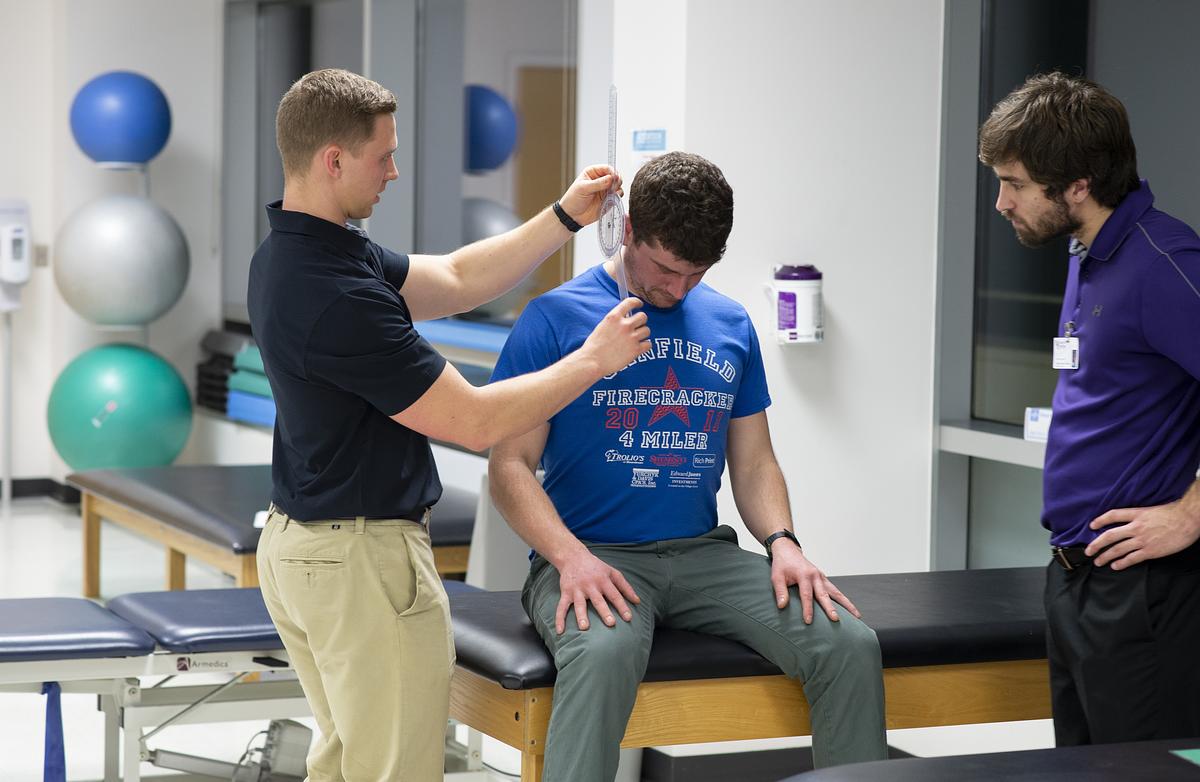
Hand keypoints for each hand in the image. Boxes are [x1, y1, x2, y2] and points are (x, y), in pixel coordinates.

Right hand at [554, 550, 640, 633]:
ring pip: (579, 604)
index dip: (622, 606)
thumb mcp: (612, 572)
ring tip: (584, 627)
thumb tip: (637, 601)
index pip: (615, 595)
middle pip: (598, 600)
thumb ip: (625, 587)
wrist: (573, 557)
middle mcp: (590, 585)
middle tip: (611, 623)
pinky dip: (559, 619)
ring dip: (581, 615)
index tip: (628, 618)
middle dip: (604, 611)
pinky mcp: (565, 593)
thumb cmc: (596, 567)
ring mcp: (577, 590)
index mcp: (603, 580)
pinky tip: (560, 631)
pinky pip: (561, 607)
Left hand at [558, 164, 623, 226]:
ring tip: (611, 193)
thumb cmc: (573, 199)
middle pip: (614, 176)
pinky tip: (612, 199)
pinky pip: (617, 196)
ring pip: (618, 186)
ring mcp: (605, 190)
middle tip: (613, 187)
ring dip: (617, 189)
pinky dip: (618, 196)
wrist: (572, 216)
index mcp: (593, 173)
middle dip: (616, 181)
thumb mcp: (583, 188)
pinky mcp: (608, 199)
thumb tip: (611, 178)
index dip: (612, 172)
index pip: (607, 168)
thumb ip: (598, 183)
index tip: (614, 178)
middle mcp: (600, 180)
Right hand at [581, 297, 649, 374]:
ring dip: (643, 334)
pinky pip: (648, 344)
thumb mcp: (602, 327)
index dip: (637, 302)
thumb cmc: (594, 346)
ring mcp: (631, 337)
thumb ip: (615, 321)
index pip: (630, 302)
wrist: (592, 362)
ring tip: (635, 339)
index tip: (639, 305)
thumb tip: (626, 318)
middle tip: (637, 327)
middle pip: (643, 316)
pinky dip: (644, 346)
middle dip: (641, 321)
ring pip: (647, 330)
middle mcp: (624, 325)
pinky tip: (638, 348)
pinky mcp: (635, 350)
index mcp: (614, 317)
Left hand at [769, 539, 860, 623]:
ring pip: (836, 592)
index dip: (807, 609)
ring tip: (857, 616)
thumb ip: (780, 591)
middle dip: (830, 608)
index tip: (808, 621)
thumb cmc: (782, 565)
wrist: (788, 551)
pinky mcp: (824, 579)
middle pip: (824, 594)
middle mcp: (815, 576)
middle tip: (835, 619)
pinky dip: (843, 600)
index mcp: (804, 575)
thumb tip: (782, 606)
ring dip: (846, 604)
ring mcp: (821, 577)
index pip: (806, 595)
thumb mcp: (776, 576)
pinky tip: (850, 610)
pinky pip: (836, 591)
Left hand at [1085, 498, 1199, 568]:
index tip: (1092, 525)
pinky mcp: (1150, 551)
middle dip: (1097, 544)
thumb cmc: (1175, 513)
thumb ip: (1141, 515)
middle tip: (1088, 551)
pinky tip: (1115, 566)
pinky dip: (1122, 563)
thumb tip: (1133, 520)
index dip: (1100, 519)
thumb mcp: (1153, 510)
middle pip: (1110, 535)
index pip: (1113, 515)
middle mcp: (1136, 527)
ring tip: (1098, 562)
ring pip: (1118, 549)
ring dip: (1106, 556)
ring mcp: (1142, 540)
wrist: (1188, 519)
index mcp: (1137, 514)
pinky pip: (1132, 558)